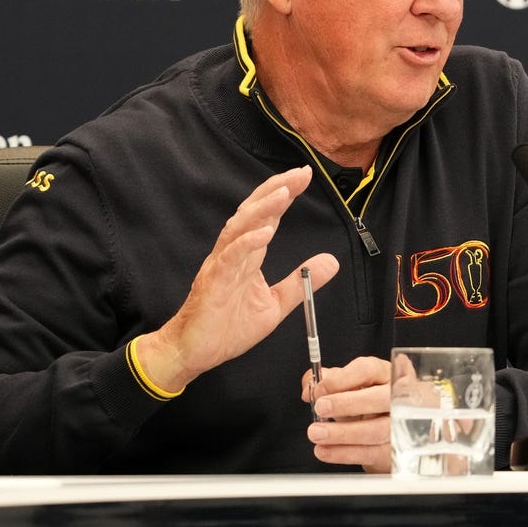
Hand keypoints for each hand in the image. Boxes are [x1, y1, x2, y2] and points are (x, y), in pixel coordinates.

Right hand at [137, 167, 338, 391]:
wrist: (195, 353)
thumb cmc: (228, 327)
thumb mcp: (275, 304)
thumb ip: (300, 280)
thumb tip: (332, 261)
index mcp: (248, 255)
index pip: (268, 216)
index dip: (285, 194)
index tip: (304, 175)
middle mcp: (233, 253)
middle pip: (253, 211)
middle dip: (276, 189)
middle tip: (300, 173)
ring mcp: (221, 265)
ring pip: (239, 227)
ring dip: (262, 209)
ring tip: (283, 193)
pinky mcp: (213, 283)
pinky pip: (229, 258)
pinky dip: (246, 243)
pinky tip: (264, 233)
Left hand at [303, 356, 391, 472]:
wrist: (388, 429)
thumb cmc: (368, 402)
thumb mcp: (350, 386)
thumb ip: (328, 381)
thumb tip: (309, 388)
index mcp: (387, 373)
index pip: (368, 369)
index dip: (342, 378)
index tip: (319, 389)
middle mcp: (400, 396)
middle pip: (381, 398)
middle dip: (348, 403)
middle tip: (321, 408)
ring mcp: (404, 424)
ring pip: (377, 430)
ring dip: (343, 433)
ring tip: (317, 433)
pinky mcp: (397, 449)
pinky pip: (371, 453)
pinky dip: (345, 453)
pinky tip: (325, 450)